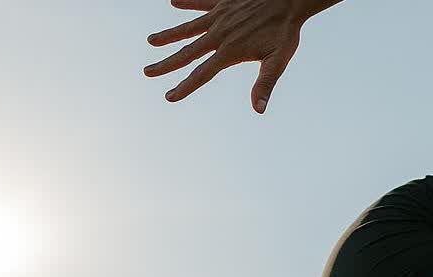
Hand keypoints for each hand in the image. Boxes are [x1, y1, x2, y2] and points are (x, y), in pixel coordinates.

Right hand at [144, 0, 308, 112]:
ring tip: (150, 40)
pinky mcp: (223, 2)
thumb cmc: (285, 32)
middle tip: (147, 72)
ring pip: (187, 27)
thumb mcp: (278, 60)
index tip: (169, 96)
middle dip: (166, 64)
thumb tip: (259, 110)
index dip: (185, 86)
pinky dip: (187, 2)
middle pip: (187, 52)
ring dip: (168, 34)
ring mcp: (219, 17)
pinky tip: (174, 1)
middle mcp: (219, 34)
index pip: (202, 73)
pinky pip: (201, 2)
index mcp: (230, 52)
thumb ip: (265, 84)